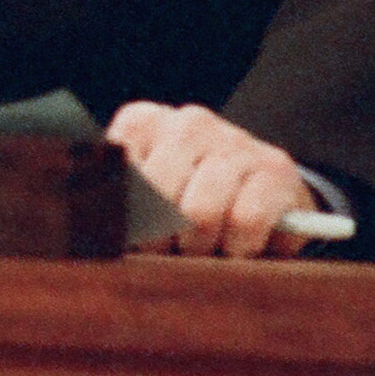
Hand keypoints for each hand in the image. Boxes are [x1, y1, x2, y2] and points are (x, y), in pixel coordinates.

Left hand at [105, 102, 314, 258]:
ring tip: (205, 249)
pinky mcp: (275, 166)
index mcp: (143, 123)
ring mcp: (234, 139)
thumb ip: (118, 205)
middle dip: (162, 241)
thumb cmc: (188, 202)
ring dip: (201, 247)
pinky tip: (238, 246)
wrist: (265, 197)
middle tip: (172, 252)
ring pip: (200, 212)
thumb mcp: (144, 197)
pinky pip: (245, 220)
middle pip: (157, 198)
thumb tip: (99, 233)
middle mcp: (188, 123)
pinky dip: (239, 246)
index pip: (114, 173)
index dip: (123, 219)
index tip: (132, 240)